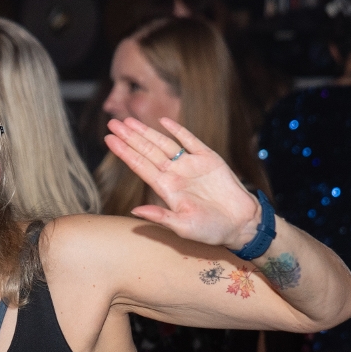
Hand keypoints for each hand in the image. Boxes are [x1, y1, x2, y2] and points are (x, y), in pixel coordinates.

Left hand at [104, 116, 262, 249]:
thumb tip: (134, 211)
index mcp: (167, 189)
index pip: (140, 166)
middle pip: (147, 151)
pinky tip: (164, 121)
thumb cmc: (212, 230)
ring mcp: (191, 165)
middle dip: (130, 137)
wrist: (242, 224)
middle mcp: (176, 174)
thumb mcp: (184, 227)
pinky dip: (178, 130)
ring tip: (129, 120)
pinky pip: (191, 141)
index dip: (124, 152)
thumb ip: (160, 217)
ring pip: (164, 143)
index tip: (108, 140)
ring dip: (147, 132)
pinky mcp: (209, 159)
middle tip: (112, 122)